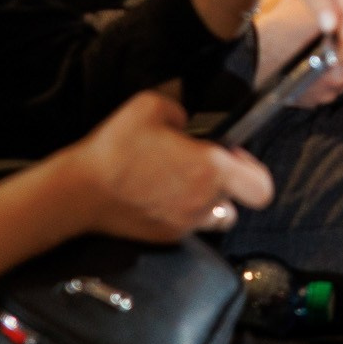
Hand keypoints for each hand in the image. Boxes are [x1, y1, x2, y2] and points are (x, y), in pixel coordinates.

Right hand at [59, 90, 274, 239]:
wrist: (80, 191)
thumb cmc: (117, 147)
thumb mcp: (151, 106)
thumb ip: (181, 110)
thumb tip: (186, 121)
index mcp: (210, 170)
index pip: (262, 186)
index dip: (253, 169)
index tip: (232, 154)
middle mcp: (205, 202)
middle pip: (241, 202)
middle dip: (232, 185)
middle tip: (207, 168)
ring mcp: (186, 224)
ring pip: (217, 217)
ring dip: (210, 202)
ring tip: (185, 184)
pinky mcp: (165, 237)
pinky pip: (189, 226)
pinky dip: (185, 213)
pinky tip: (162, 195)